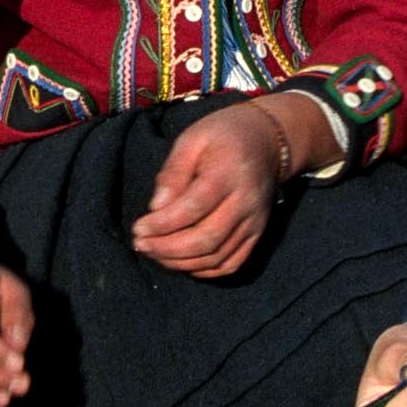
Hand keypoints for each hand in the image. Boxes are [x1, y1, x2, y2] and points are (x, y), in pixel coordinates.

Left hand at [130, 102, 279, 276]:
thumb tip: (156, 208)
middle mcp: (245, 203)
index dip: (162, 224)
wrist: (268, 142)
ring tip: (154, 253)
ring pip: (217, 257)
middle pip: (206, 239)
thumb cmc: (222, 136)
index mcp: (228, 174)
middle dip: (167, 249)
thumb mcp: (192, 140)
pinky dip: (204, 270)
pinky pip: (231, 264)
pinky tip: (181, 262)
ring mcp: (255, 222)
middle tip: (141, 244)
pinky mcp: (257, 234)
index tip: (138, 228)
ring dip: (181, 262)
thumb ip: (173, 173)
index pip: (193, 208)